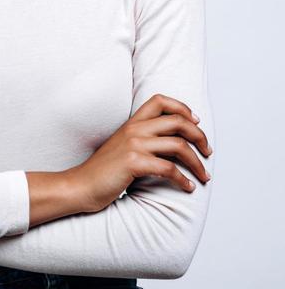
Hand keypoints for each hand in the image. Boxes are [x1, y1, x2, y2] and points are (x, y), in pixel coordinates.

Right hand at [72, 93, 212, 212]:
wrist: (80, 186)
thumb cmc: (102, 172)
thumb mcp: (121, 147)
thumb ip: (141, 141)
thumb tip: (169, 146)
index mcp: (131, 123)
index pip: (160, 100)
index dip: (182, 108)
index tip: (195, 122)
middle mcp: (134, 129)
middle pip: (177, 121)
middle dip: (199, 136)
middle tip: (208, 152)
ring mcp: (133, 145)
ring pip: (179, 145)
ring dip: (197, 162)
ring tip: (204, 176)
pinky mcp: (133, 163)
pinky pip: (169, 168)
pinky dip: (183, 180)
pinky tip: (187, 187)